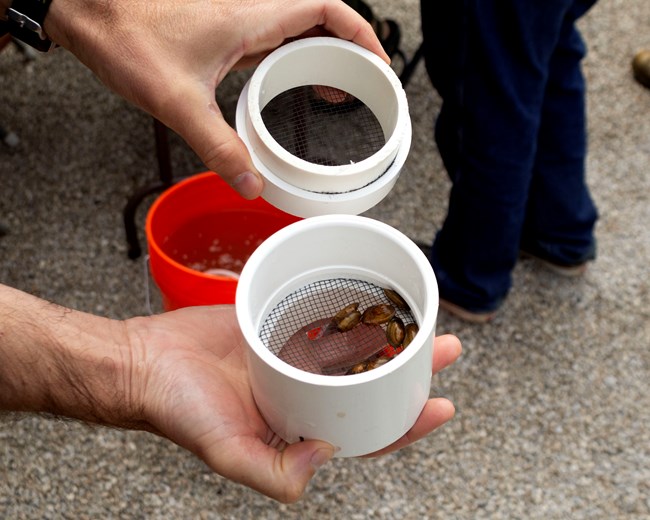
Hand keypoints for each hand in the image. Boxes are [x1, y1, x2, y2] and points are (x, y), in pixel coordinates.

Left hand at [44, 0, 388, 198]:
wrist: (88, 13)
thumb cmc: (124, 36)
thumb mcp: (178, 103)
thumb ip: (218, 147)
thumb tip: (251, 184)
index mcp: (252, 16)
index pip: (328, 9)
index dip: (362, 34)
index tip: (379, 63)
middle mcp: (250, 13)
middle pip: (320, 23)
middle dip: (348, 53)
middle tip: (363, 89)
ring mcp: (237, 23)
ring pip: (297, 33)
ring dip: (321, 58)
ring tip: (337, 92)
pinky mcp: (222, 35)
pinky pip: (272, 45)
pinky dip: (290, 64)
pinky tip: (288, 89)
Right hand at [124, 306, 460, 502]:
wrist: (146, 361)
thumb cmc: (178, 409)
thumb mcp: (227, 453)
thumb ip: (277, 473)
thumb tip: (330, 454)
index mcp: (298, 429)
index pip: (366, 433)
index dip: (406, 424)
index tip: (441, 405)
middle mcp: (302, 394)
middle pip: (370, 385)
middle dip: (413, 371)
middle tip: (447, 348)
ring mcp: (292, 358)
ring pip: (354, 349)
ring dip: (390, 337)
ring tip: (423, 320)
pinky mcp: (279, 323)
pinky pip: (323, 317)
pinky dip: (351, 311)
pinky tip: (374, 300)